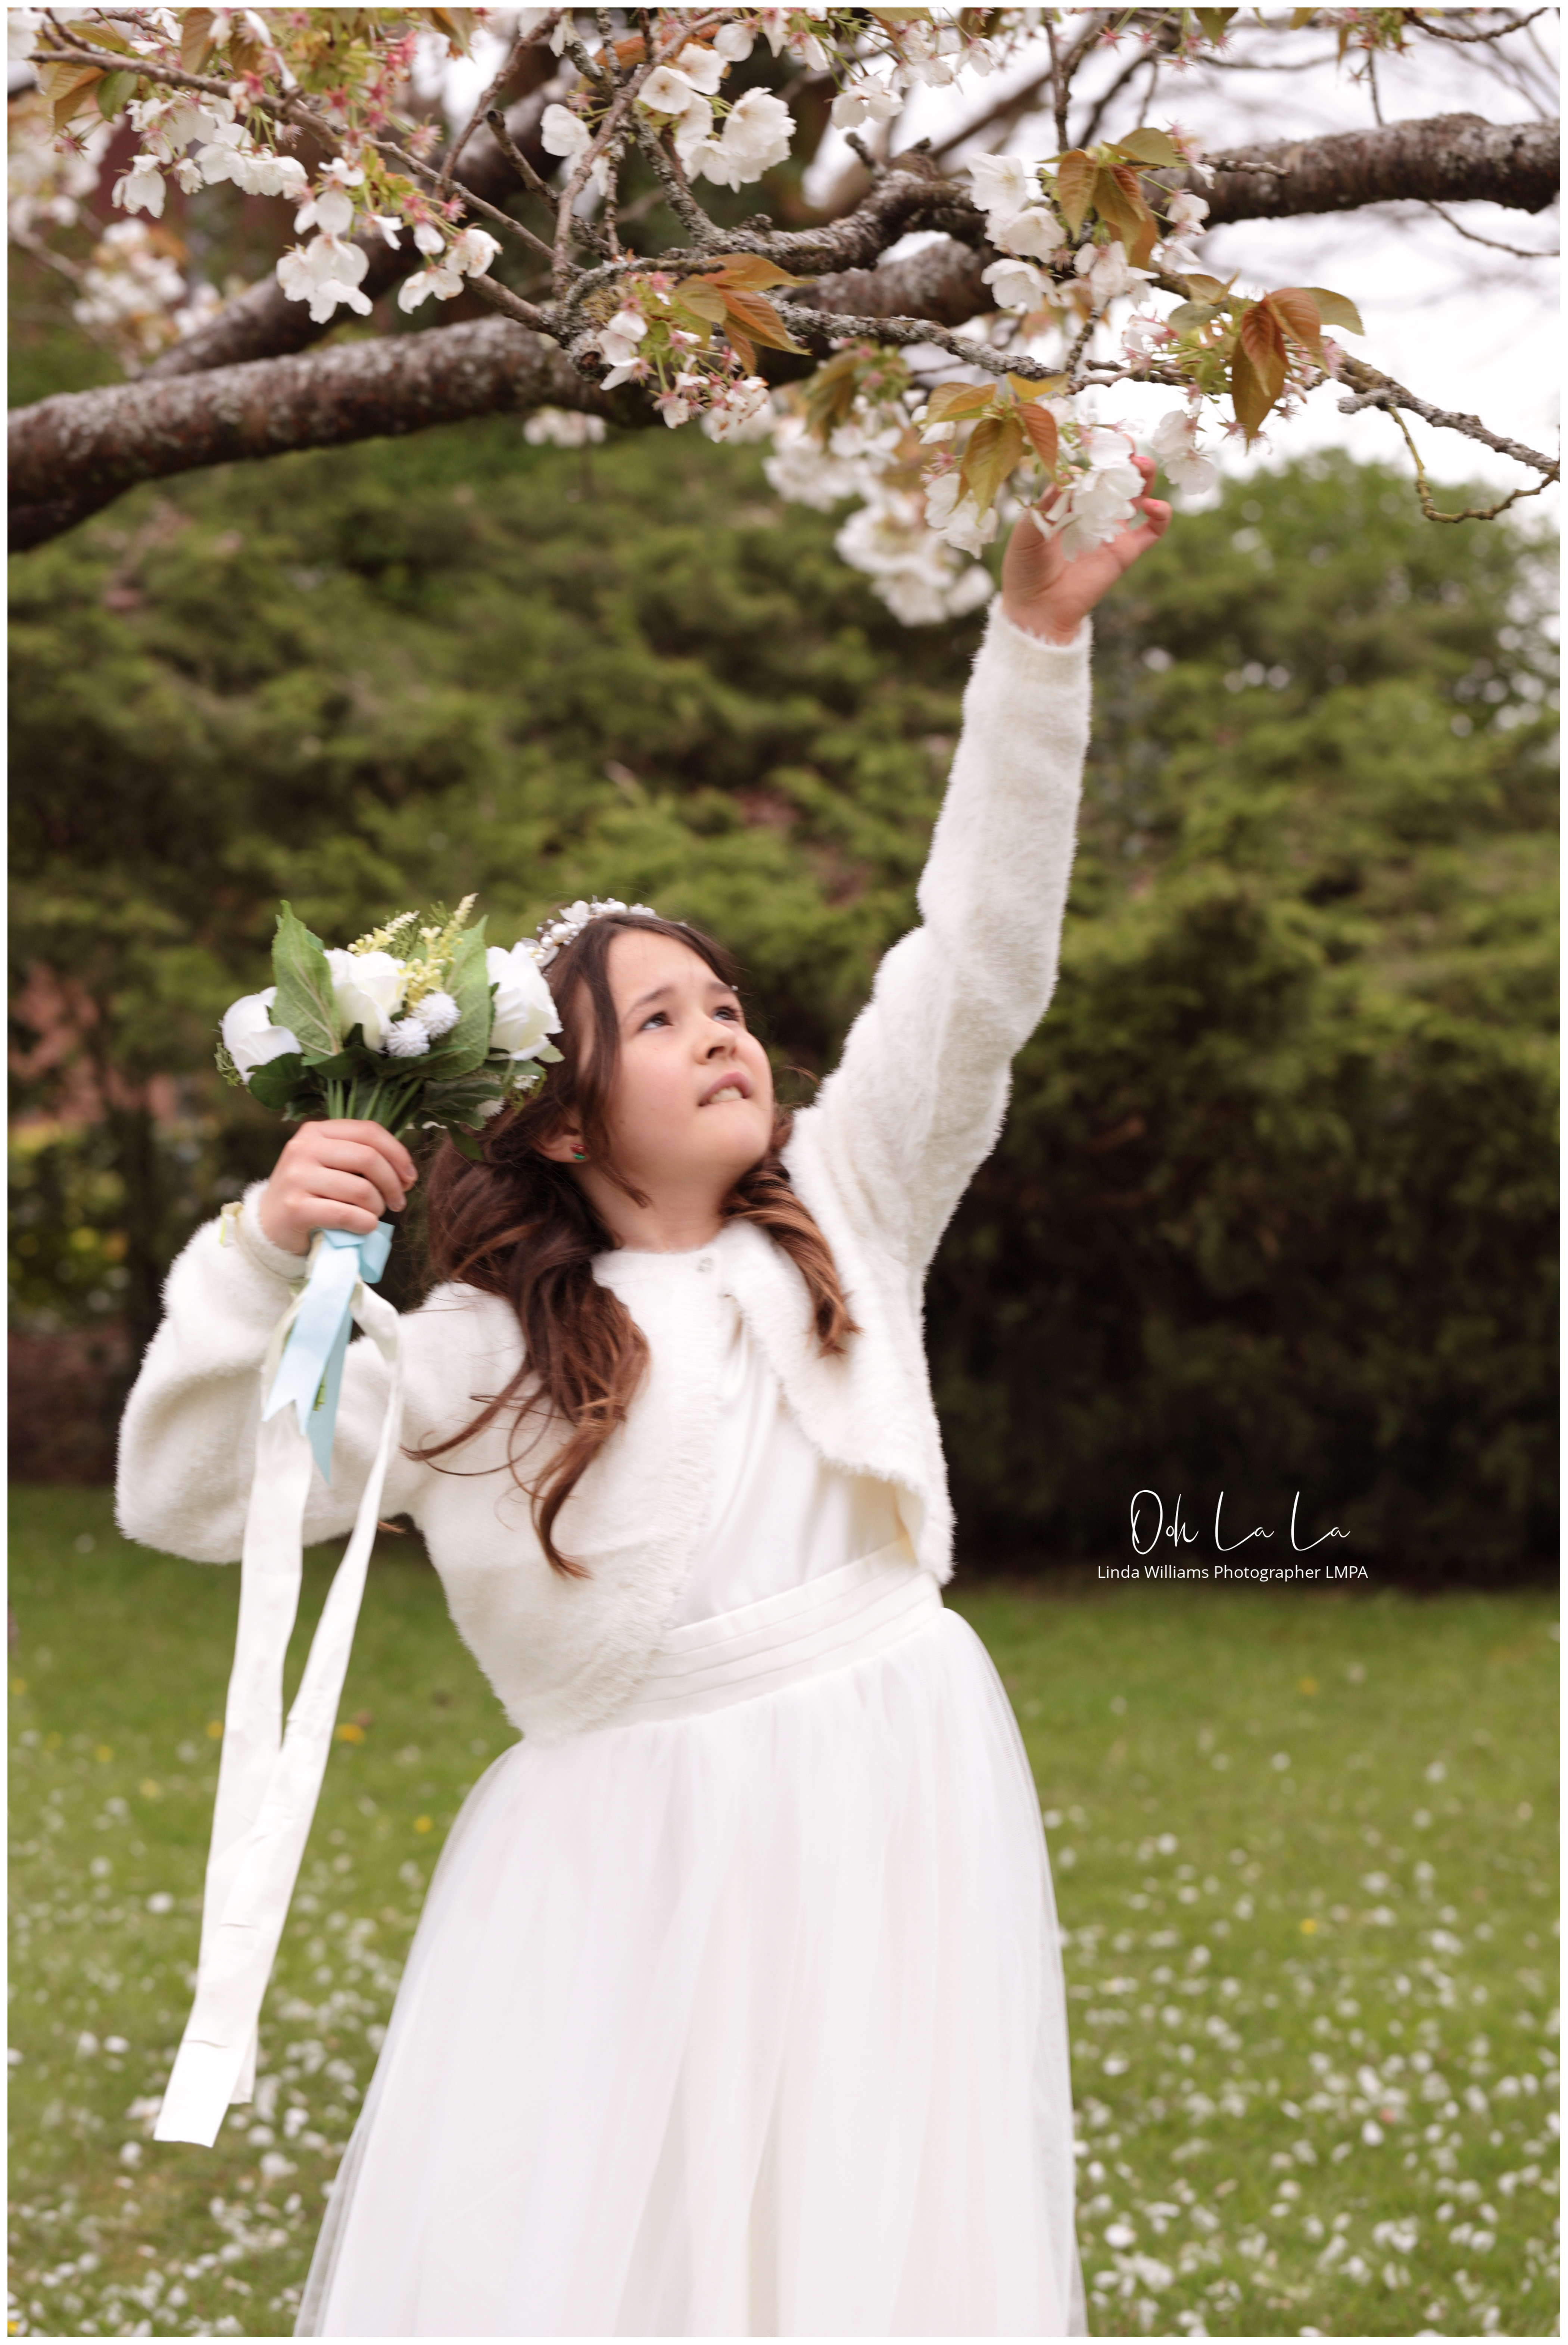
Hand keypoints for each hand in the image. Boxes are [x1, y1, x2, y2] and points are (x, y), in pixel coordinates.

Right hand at [257, 1120, 416, 1257]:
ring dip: (377, 1207)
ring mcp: (296, 1177)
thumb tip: (406, 1174)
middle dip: (392, 1184)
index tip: (409, 1177)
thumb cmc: (311, 1194)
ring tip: (373, 1215)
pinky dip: (365, 1223)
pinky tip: (365, 1227)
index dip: (398, 1154)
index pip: (369, 1131)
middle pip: (368, 1158)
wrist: (270, 1224)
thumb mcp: (331, 1165)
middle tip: (397, 1202)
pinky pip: (346, 1214)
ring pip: (360, 1189)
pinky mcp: (295, 1207)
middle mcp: (303, 1148)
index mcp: (316, 1131)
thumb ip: (362, 1159)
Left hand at [1000, 453, 1171, 644]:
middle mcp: (1093, 510)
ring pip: (1138, 494)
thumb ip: (1045, 504)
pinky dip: (1161, 514)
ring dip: (1145, 476)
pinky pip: (1152, 530)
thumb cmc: (1024, 569)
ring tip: (1141, 465)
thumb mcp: (1027, 531)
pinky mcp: (1126, 551)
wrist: (1036, 609)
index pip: (1088, 467)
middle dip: (1124, 456)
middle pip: (1117, 475)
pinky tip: (1153, 505)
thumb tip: (1067, 473)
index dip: (1096, 450)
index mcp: (1069, 500)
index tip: (1098, 434)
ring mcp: (1112, 529)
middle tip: (1126, 443)